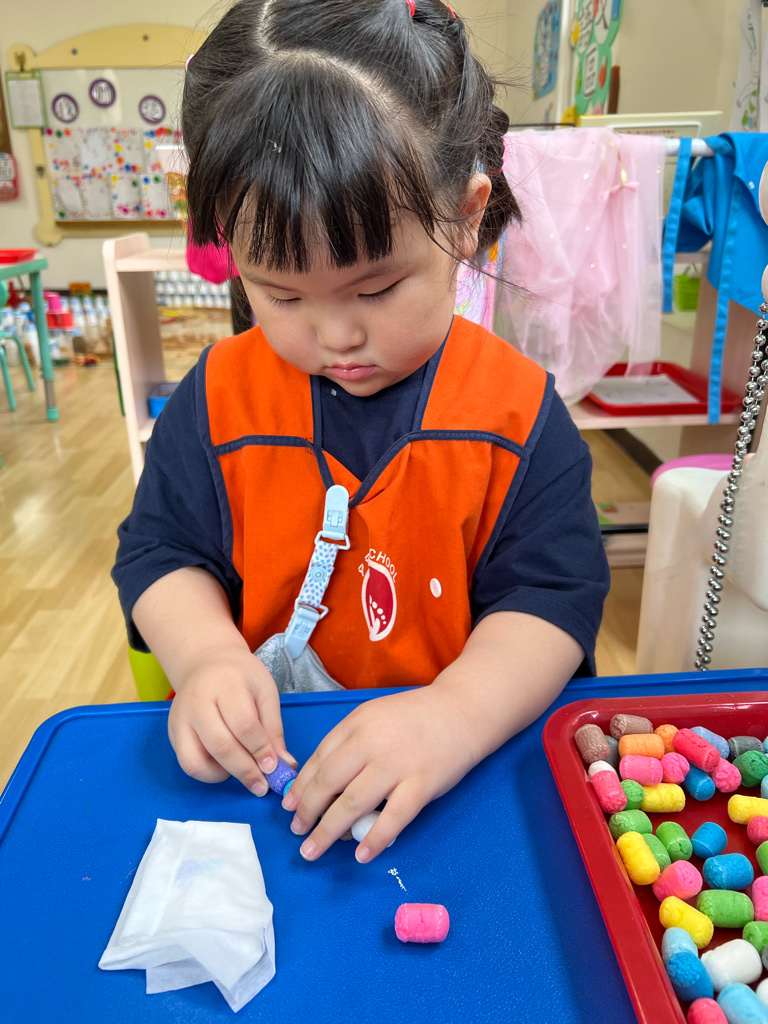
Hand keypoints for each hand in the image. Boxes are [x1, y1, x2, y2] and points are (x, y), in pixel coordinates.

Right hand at [168, 644, 295, 795]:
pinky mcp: (172, 734)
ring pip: (195, 762)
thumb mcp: (264, 691)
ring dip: (223, 775)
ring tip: (242, 772)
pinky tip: (225, 767)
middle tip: (262, 784)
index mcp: (225, 685)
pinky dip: (208, 773)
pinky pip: (188, 764)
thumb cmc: (240, 676)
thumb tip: (285, 765)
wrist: (205, 662)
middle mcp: (196, 703)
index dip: (260, 749)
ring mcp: (180, 720)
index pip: (243, 724)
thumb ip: (273, 729)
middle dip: (245, 770)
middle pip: (220, 746)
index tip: (274, 766)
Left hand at [281, 686, 481, 862]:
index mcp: (356, 724)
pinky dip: (374, 839)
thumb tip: (324, 784)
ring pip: (352, 804)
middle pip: (328, 783)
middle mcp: (371, 743)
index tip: (290, 807)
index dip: (301, 788)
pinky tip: (362, 855)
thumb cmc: (416, 717)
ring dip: (328, 832)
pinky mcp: (421, 784)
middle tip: (297, 832)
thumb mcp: (374, 717)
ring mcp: (396, 765)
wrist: (462, 710)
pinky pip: (393, 818)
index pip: (318, 760)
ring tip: (313, 849)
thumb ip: (350, 744)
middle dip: (307, 812)